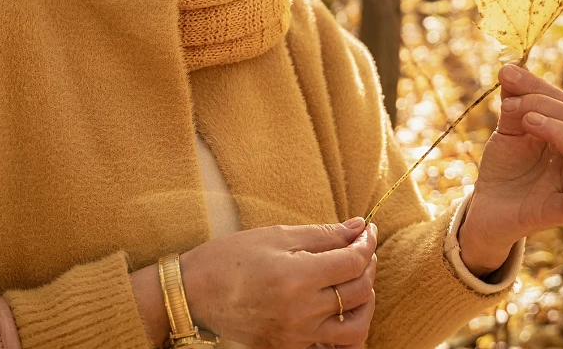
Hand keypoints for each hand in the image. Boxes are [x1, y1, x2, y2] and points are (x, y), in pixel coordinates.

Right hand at [182, 217, 378, 348]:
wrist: (194, 293)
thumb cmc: (231, 258)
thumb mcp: (277, 236)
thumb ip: (323, 234)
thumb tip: (359, 227)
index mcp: (297, 278)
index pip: (353, 262)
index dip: (367, 243)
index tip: (367, 229)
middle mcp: (301, 312)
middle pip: (359, 292)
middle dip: (368, 266)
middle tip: (360, 248)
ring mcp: (296, 337)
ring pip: (356, 328)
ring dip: (364, 302)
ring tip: (355, 281)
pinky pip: (333, 347)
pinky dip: (345, 329)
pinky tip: (340, 309)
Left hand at [463, 63, 562, 260]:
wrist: (484, 209)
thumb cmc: (503, 169)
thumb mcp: (506, 132)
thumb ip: (513, 105)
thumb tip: (510, 67)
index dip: (538, 85)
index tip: (506, 74)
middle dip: (545, 105)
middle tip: (510, 106)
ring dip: (559, 132)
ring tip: (527, 122)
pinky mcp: (559, 213)